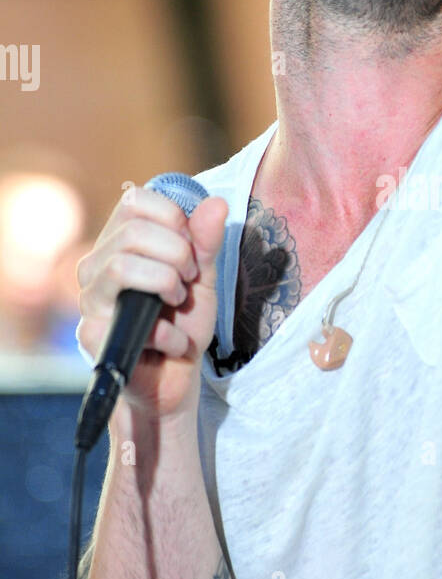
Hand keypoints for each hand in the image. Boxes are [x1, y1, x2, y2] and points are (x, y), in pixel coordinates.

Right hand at [76, 187, 228, 422]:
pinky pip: (133, 320)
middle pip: (131, 233)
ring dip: (166, 284)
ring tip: (179, 303)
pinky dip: (169, 334)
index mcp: (120, 243)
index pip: (134, 201)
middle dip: (176, 254)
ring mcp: (90, 300)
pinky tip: (173, 343)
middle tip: (188, 282)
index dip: (173, 218)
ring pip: (121, 266)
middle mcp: (96, 266)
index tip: (191, 248)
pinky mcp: (90, 335)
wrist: (175, 378)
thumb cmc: (183, 322)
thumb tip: (215, 202)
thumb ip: (206, 242)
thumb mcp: (203, 277)